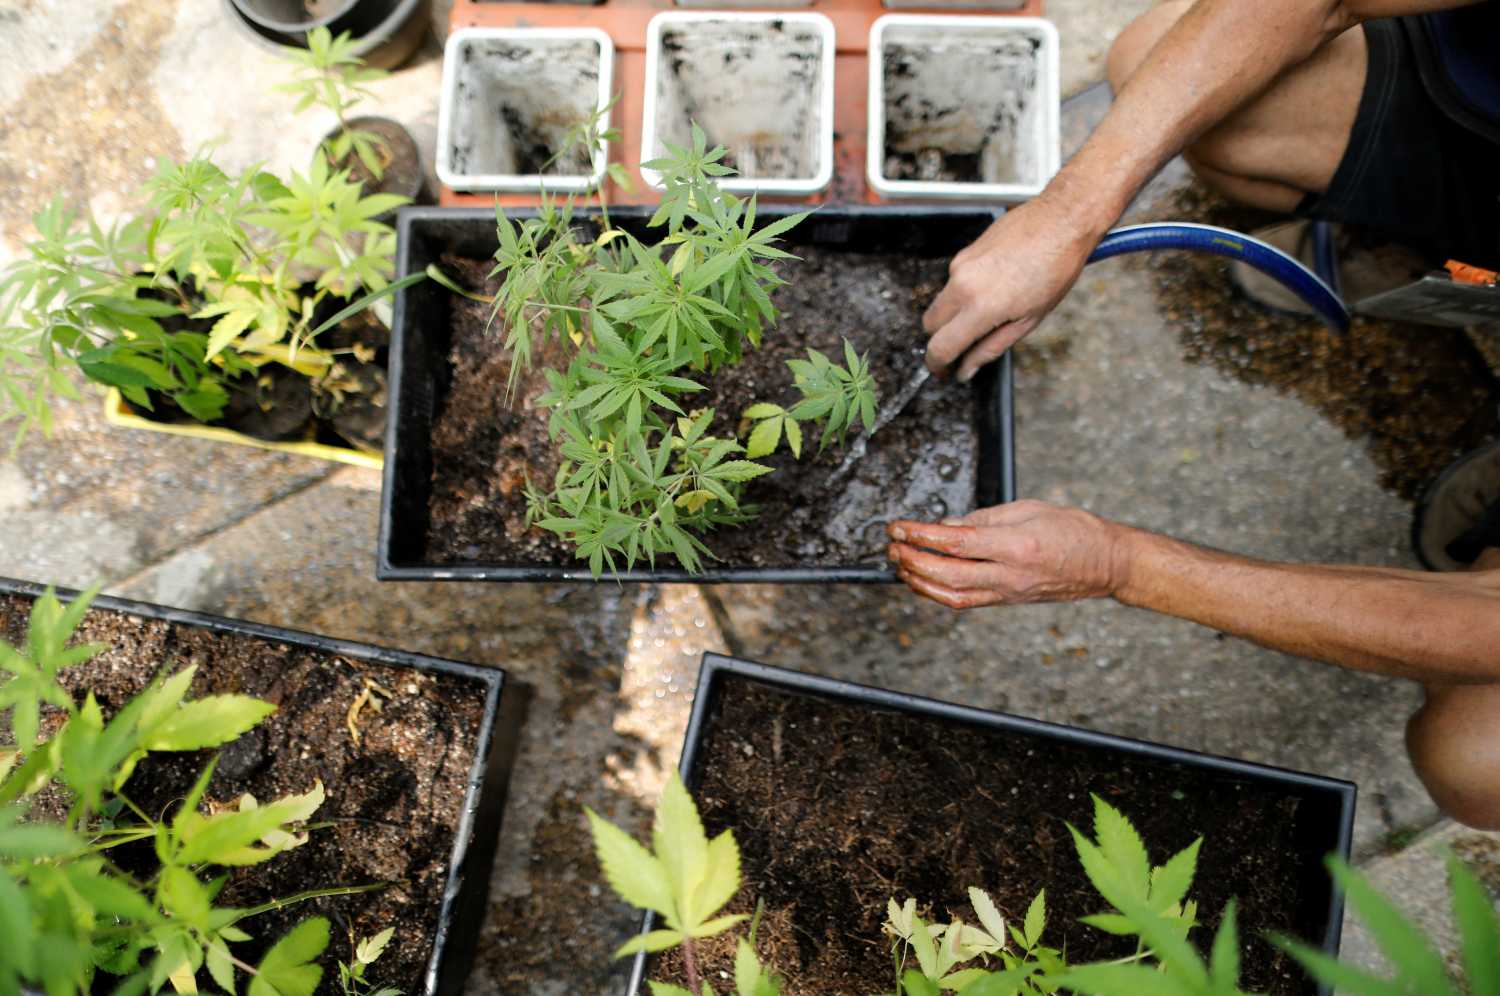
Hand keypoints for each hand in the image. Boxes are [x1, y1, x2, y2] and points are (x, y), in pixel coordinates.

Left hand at [886, 501, 1131, 608]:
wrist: (1106, 564)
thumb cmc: (1075, 530)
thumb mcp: (1029, 509)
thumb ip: (985, 518)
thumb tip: (948, 525)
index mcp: (1016, 546)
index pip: (956, 542)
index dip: (921, 535)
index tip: (900, 526)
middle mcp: (1010, 575)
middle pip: (947, 574)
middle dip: (912, 561)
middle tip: (892, 546)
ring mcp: (1008, 592)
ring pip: (952, 596)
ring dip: (919, 581)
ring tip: (900, 564)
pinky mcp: (1007, 601)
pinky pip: (965, 601)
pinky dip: (937, 592)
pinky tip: (923, 579)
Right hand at [923, 196, 1097, 381]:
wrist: (1061, 221)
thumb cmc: (1055, 268)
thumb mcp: (1029, 320)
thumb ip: (991, 347)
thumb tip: (968, 369)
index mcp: (981, 307)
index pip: (940, 346)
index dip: (938, 365)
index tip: (943, 371)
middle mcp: (962, 284)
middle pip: (930, 324)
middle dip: (941, 339)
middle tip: (963, 346)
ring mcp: (960, 265)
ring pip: (941, 302)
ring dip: (954, 315)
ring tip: (990, 311)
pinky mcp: (964, 253)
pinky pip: (953, 282)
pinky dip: (965, 293)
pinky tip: (994, 288)